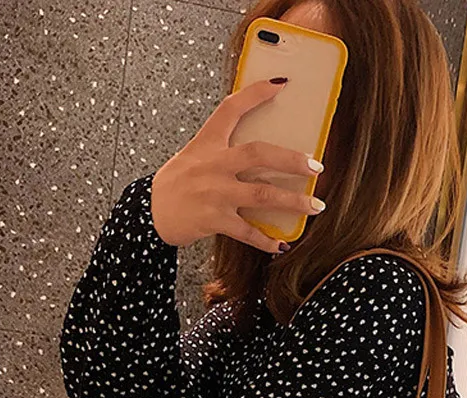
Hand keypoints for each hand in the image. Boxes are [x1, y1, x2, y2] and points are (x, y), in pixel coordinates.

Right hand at [150, 77, 324, 253]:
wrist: (150, 213)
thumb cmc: (175, 184)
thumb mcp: (193, 155)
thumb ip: (221, 150)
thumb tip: (261, 154)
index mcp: (208, 143)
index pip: (231, 109)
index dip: (255, 94)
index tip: (280, 84)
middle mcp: (214, 165)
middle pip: (259, 154)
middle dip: (291, 160)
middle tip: (316, 166)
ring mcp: (216, 193)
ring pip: (262, 194)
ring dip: (293, 202)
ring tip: (315, 206)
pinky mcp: (215, 220)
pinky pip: (248, 231)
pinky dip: (266, 241)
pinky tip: (281, 245)